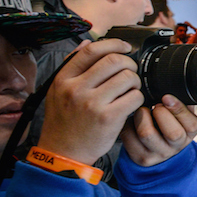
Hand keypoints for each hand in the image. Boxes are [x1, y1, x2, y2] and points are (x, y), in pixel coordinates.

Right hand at [38, 38, 142, 164]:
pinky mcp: (109, 117)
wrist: (64, 152)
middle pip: (113, 61)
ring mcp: (93, 103)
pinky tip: (131, 104)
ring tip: (131, 90)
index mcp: (64, 79)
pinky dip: (138, 98)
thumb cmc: (64, 122)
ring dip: (135, 82)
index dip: (113, 44)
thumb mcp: (57, 91)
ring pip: (127, 77)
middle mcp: (76, 89)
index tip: (125, 47)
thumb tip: (86, 44)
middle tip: (131, 72)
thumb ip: (71, 67)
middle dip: (129, 63)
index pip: (91, 50)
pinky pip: (134, 97)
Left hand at [120, 95, 196, 165]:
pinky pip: (130, 137)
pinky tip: (132, 121)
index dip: (178, 108)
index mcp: (190, 133)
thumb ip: (183, 101)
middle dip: (161, 113)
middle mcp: (176, 147)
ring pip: (147, 134)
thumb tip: (179, 83)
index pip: (191, 124)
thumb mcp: (181, 113)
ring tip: (141, 111)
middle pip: (173, 133)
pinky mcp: (140, 158)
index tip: (167, 97)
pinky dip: (127, 124)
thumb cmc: (167, 123)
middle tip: (154, 105)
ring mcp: (158, 154)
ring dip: (141, 116)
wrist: (155, 148)